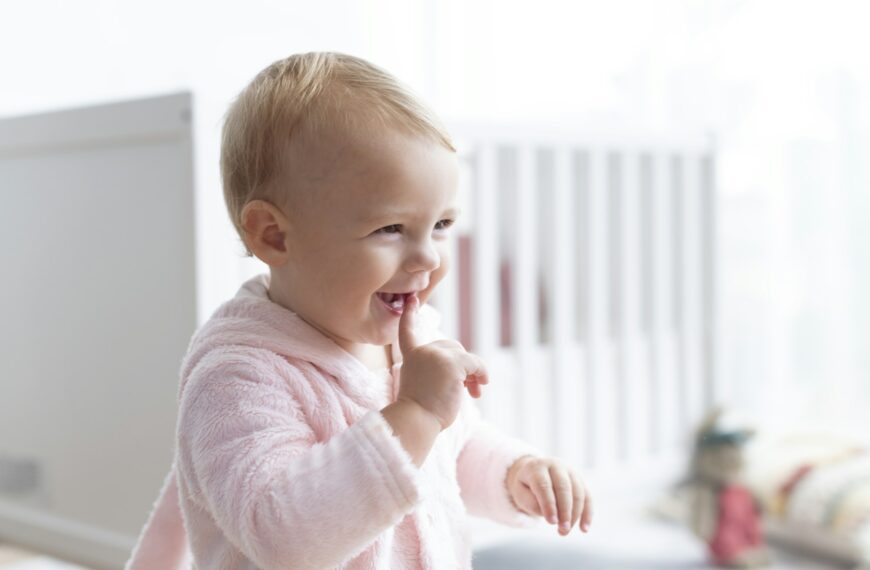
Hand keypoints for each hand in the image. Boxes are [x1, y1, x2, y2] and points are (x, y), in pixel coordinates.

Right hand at [395, 294, 488, 429]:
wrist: (416, 420)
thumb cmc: (420, 412)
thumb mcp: (423, 385)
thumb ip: (436, 371)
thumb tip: (468, 373)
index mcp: (411, 357)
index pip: (408, 331)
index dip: (410, 315)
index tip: (411, 300)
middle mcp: (422, 351)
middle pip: (451, 347)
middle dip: (462, 365)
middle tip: (467, 388)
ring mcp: (437, 354)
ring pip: (465, 356)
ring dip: (473, 373)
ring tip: (474, 391)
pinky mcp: (453, 362)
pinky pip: (476, 364)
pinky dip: (481, 375)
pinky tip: (480, 388)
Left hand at [506, 455, 592, 535]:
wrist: (534, 472)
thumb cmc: (526, 486)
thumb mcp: (520, 493)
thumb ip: (532, 503)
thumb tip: (552, 515)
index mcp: (537, 466)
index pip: (544, 485)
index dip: (548, 504)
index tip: (551, 522)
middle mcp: (556, 465)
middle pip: (564, 487)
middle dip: (565, 511)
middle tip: (562, 530)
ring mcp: (570, 471)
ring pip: (578, 493)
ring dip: (575, 515)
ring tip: (564, 531)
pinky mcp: (580, 480)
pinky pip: (587, 497)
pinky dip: (587, 514)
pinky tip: (584, 529)